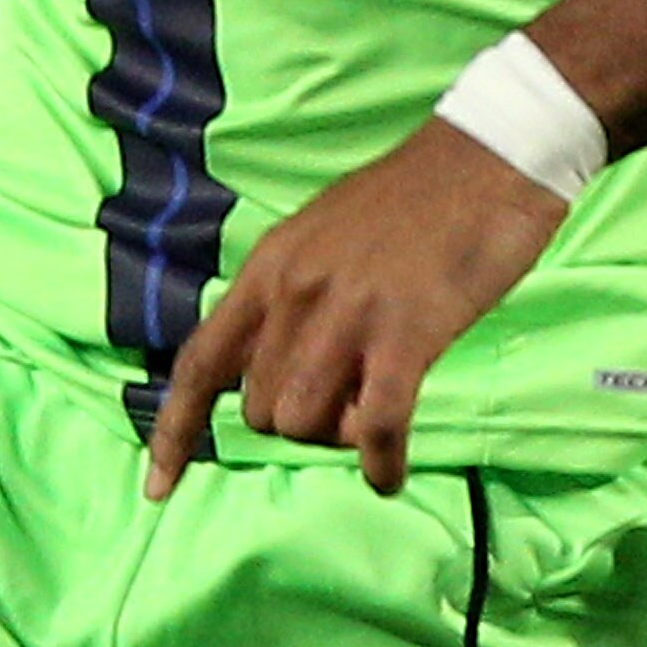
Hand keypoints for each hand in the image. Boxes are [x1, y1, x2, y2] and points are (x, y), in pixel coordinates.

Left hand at [142, 121, 565, 500]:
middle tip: (348, 400)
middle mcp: (294, 293)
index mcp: (268, 269)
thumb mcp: (323, 237)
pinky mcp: (406, 333)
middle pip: (260, 409)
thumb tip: (278, 363)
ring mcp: (347, 314)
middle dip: (299, 423)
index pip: (199, 363)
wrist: (488, 157)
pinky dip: (379, 463)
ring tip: (372, 413)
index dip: (174, 432)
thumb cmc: (414, 199)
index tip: (158, 489)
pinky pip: (374, 427)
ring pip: (305, 423)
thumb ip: (291, 297)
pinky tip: (389, 474)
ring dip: (337, 437)